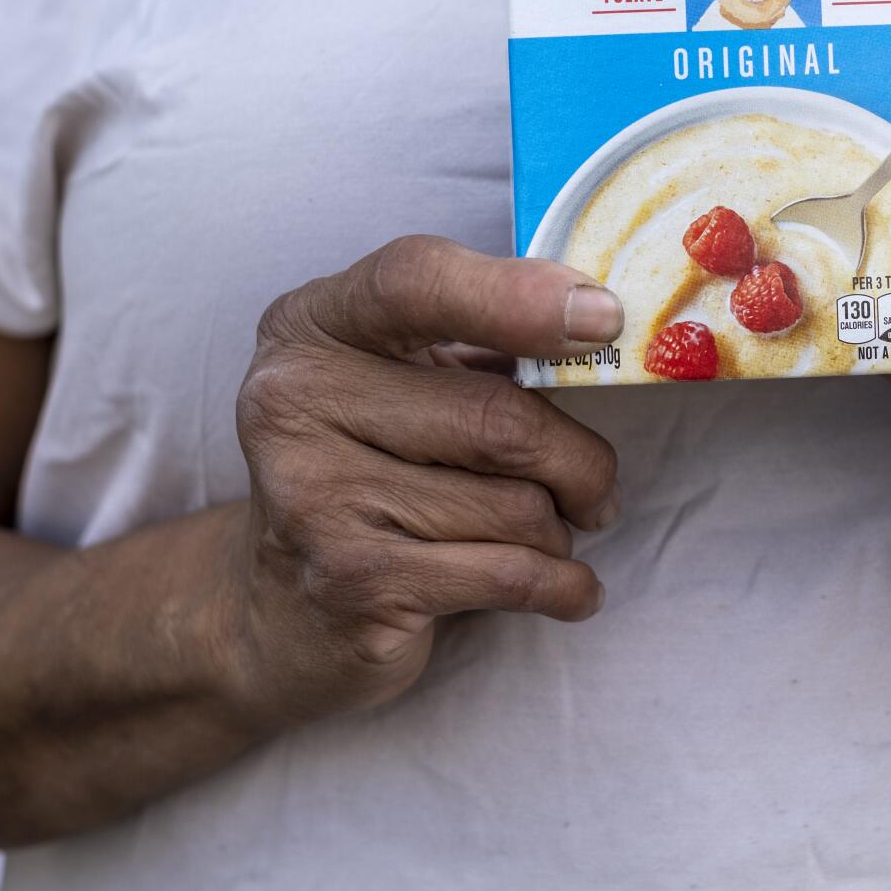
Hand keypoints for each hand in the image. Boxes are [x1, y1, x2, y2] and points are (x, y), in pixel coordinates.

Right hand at [226, 236, 625, 721]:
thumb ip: (478, 336)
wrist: (284, 609)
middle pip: (497, 418)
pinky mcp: (353, 583)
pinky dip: (563, 585)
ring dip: (561, 529)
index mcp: (312, 324)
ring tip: (546, 535)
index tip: (606, 319)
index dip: (516, 297)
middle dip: (580, 462)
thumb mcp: (402, 377)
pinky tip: (567, 589)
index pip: (415, 281)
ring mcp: (316, 496)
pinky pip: (510, 574)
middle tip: (598, 487)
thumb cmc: (377, 469)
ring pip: (515, 506)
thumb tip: (599, 318)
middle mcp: (295, 400)